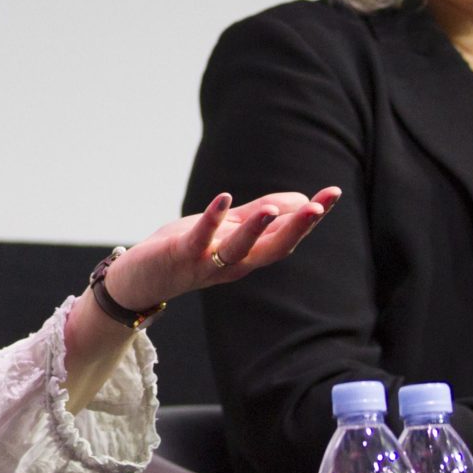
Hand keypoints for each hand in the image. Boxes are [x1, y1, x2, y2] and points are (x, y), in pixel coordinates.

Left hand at [103, 187, 340, 310]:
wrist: (139, 278)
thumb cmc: (184, 251)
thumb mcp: (226, 230)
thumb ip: (257, 216)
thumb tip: (298, 201)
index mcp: (248, 256)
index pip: (286, 236)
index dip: (311, 217)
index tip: (333, 194)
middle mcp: (234, 263)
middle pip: (274, 248)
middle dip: (299, 227)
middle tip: (321, 206)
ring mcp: (208, 261)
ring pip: (240, 249)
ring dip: (258, 228)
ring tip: (273, 208)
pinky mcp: (182, 254)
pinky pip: (201, 237)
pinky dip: (213, 218)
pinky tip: (224, 198)